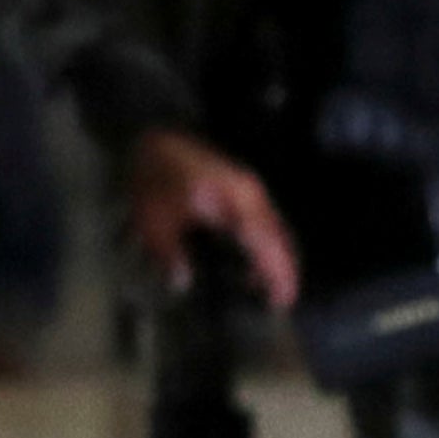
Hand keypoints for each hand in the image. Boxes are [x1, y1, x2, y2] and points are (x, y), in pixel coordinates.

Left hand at [123, 128, 298, 308]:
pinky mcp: (241, 189)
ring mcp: (250, 190)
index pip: (270, 246)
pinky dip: (264, 244)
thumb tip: (184, 283)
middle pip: (281, 238)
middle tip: (280, 301)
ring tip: (265, 286)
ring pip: (275, 230)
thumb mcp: (154, 217)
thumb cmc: (154, 176)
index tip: (283, 303)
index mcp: (239, 204)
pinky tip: (250, 258)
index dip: (280, 275)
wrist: (154, 135)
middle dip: (284, 270)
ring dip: (275, 257)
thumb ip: (171, 253)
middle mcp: (254, 196)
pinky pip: (264, 222)